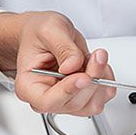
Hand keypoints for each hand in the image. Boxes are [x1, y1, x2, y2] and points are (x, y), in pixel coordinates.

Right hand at [0, 11, 115, 115]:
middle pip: (74, 103)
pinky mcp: (83, 96)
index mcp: (29, 86)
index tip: (84, 77)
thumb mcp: (49, 30)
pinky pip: (103, 97)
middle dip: (92, 78)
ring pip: (91, 104)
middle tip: (98, 56)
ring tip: (95, 58)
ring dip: (101, 80)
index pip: (48, 101)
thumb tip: (73, 65)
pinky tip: (98, 65)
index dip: (68, 92)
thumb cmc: (39, 35)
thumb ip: (63, 48)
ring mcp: (67, 99)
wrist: (46, 36)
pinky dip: (107, 80)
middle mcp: (47, 97)